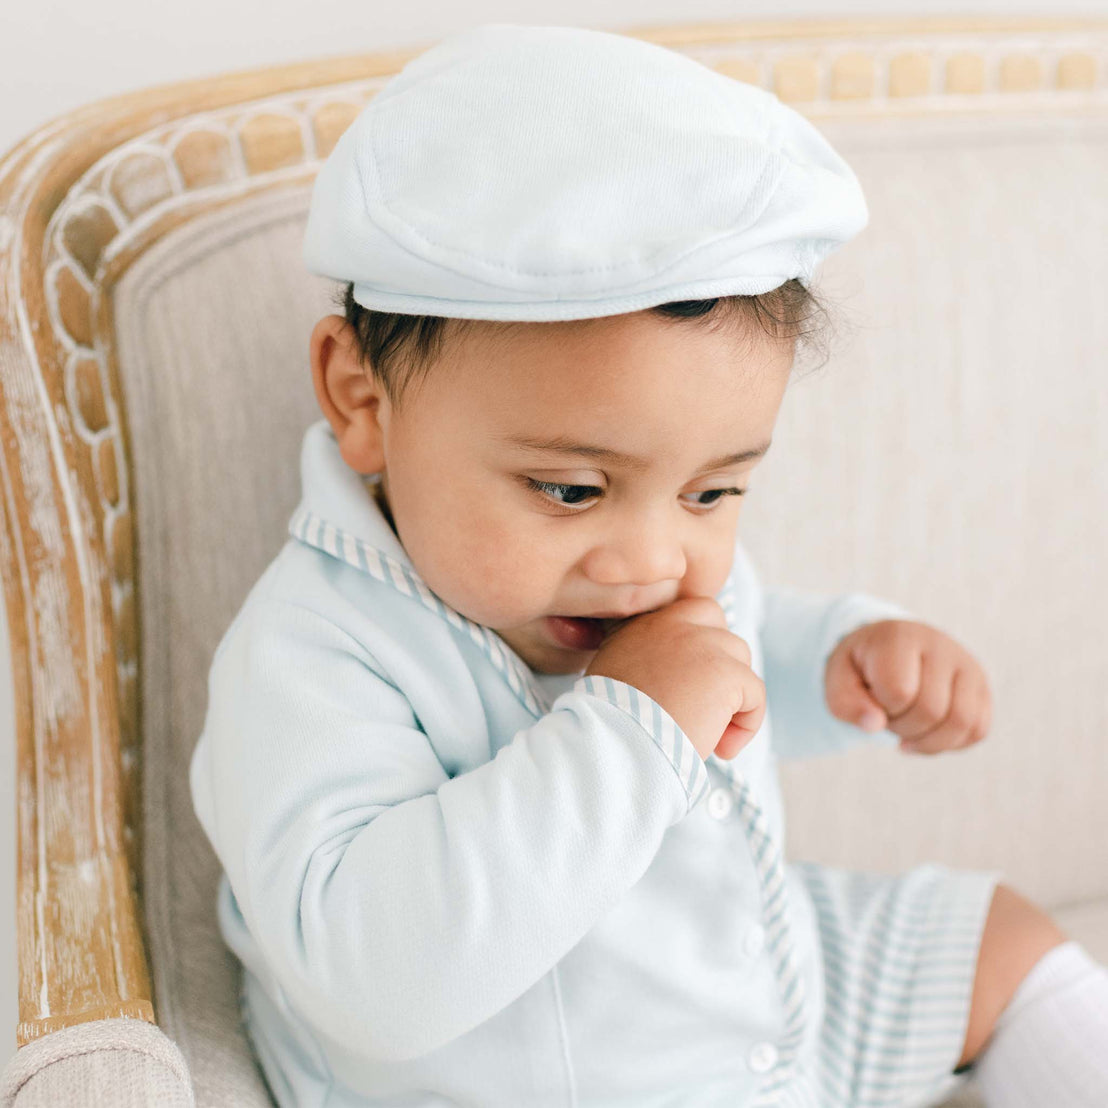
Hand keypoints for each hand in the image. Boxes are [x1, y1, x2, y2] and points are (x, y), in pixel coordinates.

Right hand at [585, 597, 765, 762]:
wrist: (614, 742)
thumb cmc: (608, 722)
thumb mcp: (612, 675)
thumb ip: (640, 661)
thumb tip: (668, 683)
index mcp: (646, 624)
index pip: (693, 613)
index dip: (702, 645)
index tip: (694, 683)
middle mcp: (675, 625)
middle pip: (722, 632)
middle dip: (722, 667)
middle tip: (704, 708)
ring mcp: (704, 645)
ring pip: (741, 662)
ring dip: (732, 697)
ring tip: (709, 734)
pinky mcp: (726, 673)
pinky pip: (755, 694)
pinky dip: (745, 725)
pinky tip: (721, 749)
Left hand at [824, 619, 991, 754]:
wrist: (888, 648)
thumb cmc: (862, 667)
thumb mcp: (838, 679)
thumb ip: (845, 703)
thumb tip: (874, 726)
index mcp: (900, 637)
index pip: (899, 692)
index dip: (881, 710)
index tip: (871, 699)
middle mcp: (941, 645)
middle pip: (931, 711)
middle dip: (902, 728)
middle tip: (887, 716)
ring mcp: (966, 665)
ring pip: (963, 723)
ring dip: (928, 742)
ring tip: (907, 731)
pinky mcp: (981, 686)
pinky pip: (978, 729)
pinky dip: (951, 744)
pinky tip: (926, 734)